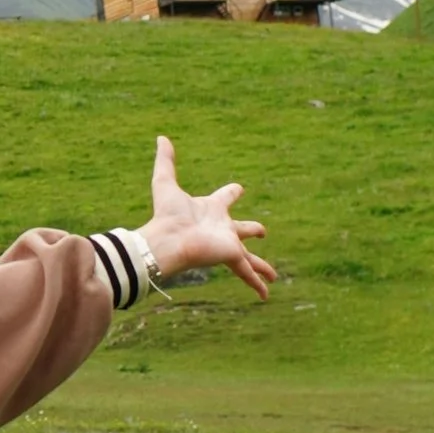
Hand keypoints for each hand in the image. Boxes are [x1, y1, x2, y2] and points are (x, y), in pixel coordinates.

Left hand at [144, 135, 275, 299]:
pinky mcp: (231, 257)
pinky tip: (265, 296)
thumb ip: (165, 160)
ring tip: (273, 275)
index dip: (231, 192)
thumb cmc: (165, 214)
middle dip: (252, 229)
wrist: (166, 241)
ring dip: (261, 266)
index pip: (224, 198)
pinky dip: (257, 284)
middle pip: (242, 229)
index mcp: (210, 209)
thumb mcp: (165, 182)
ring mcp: (227, 245)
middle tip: (262, 230)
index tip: (238, 188)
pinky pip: (247, 272)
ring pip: (249, 258)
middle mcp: (221, 228)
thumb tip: (160, 137)